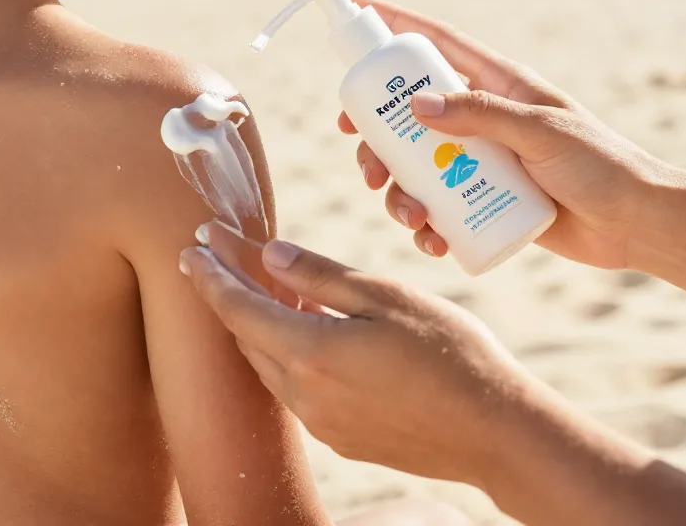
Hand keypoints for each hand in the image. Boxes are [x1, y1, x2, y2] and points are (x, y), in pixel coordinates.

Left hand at [180, 223, 531, 487]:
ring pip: (270, 365)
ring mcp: (322, 423)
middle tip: (215, 256)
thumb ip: (321, 276)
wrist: (494, 432)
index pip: (238, 309)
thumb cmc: (450, 353)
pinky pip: (296, 389)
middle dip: (227, 295)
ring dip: (257, 326)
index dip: (212, 274)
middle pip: (247, 337)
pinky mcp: (342, 439)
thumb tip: (268, 256)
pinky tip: (306, 333)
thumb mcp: (386, 298)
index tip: (192, 245)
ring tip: (259, 288)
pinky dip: (288, 353)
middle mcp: (305, 394)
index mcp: (311, 353)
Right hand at [340, 0, 674, 270]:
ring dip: (398, 190)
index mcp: (499, 84)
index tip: (354, 11)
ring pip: (416, 165)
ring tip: (408, 214)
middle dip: (377, 136)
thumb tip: (415, 105)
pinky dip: (425, 224)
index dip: (394, 24)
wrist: (637, 224)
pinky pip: (439, 208)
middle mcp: (483, 118)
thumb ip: (481, 115)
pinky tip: (430, 239)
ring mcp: (481, 161)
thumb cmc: (600, 165)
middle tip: (365, 159)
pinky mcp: (484, 201)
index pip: (436, 43)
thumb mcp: (540, 132)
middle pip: (408, 112)